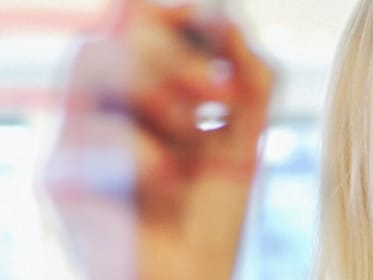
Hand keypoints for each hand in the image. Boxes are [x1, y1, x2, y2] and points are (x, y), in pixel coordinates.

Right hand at [44, 0, 272, 277]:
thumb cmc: (212, 214)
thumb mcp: (246, 136)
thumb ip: (248, 77)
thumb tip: (226, 22)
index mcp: (136, 94)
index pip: (132, 23)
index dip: (170, 15)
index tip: (215, 28)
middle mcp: (97, 110)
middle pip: (109, 35)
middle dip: (171, 52)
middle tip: (217, 93)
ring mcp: (72, 141)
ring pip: (90, 61)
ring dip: (155, 86)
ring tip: (194, 133)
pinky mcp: (60, 181)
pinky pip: (95, 134)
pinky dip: (146, 150)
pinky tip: (171, 179)